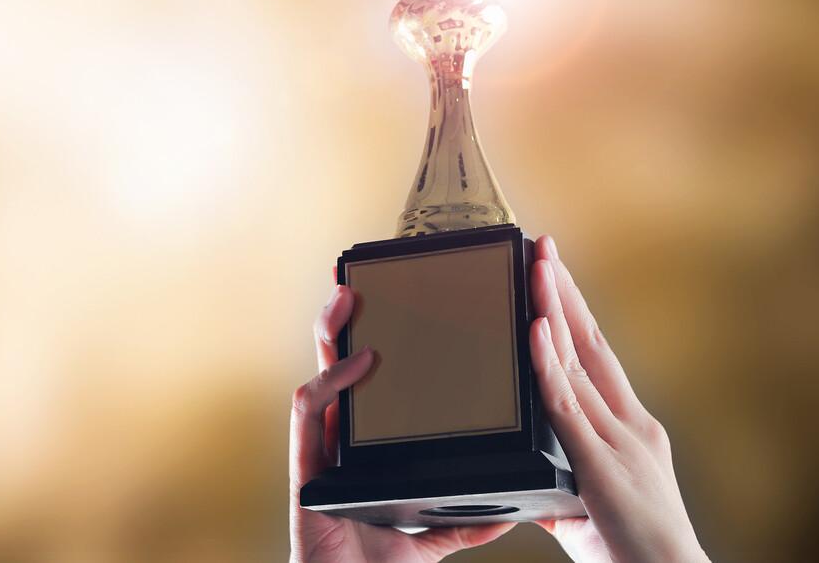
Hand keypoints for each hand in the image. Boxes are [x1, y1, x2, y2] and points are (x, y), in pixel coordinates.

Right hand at [289, 284, 515, 561]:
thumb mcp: (431, 537)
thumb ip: (464, 522)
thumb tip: (510, 510)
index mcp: (362, 447)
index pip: (364, 384)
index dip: (369, 341)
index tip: (388, 304)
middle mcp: (339, 439)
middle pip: (337, 365)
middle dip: (342, 320)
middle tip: (359, 281)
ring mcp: (321, 447)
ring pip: (319, 374)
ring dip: (330, 332)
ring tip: (347, 298)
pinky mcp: (308, 465)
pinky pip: (311, 411)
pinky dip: (333, 381)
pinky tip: (359, 362)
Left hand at [528, 235, 708, 562]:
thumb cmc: (632, 548)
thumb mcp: (589, 503)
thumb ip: (560, 479)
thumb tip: (528, 479)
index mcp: (629, 427)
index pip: (596, 355)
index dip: (574, 311)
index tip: (555, 274)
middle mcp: (628, 423)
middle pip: (588, 342)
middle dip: (563, 291)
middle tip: (541, 246)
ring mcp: (616, 439)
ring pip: (576, 361)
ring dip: (552, 309)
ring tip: (535, 266)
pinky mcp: (599, 463)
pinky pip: (565, 404)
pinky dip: (548, 364)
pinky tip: (536, 329)